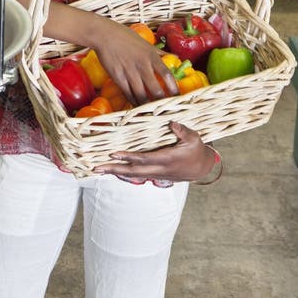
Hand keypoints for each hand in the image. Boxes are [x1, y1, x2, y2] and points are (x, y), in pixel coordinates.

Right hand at [90, 17, 178, 105]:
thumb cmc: (125, 36)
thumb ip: (160, 53)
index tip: (177, 97)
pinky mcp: (118, 77)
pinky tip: (138, 106)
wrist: (104, 35)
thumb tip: (176, 58)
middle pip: (156, 90)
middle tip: (165, 109)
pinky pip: (128, 93)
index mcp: (151, 56)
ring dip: (148, 106)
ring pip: (141, 95)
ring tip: (152, 112)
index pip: (167, 75)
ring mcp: (129, 72)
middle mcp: (142, 65)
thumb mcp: (146, 43)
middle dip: (161, 102)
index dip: (174, 88)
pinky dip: (134, 102)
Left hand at [94, 121, 216, 181]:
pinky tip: (113, 168)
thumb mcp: (194, 138)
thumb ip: (182, 131)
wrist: (202, 168)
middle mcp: (158, 169)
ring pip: (133, 174)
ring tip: (99, 168)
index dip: (128, 157)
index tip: (113, 153)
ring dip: (115, 172)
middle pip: (133, 171)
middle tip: (96, 167)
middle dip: (114, 169)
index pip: (143, 159)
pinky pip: (136, 174)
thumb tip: (171, 123)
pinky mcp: (155, 174)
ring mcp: (156, 174)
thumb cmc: (197, 150)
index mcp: (167, 159)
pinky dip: (123, 172)